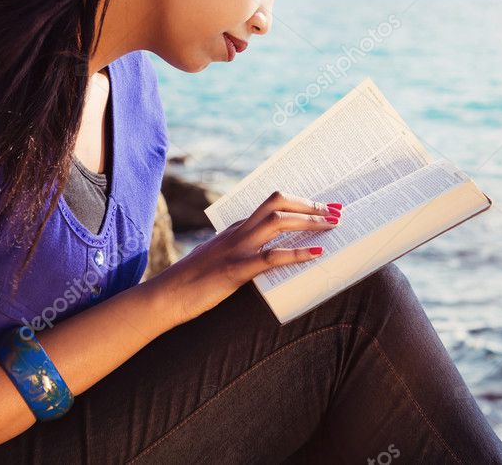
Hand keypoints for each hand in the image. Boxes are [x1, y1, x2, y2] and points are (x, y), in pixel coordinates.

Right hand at [147, 191, 341, 326]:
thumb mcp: (220, 259)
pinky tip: (316, 254)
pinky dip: (296, 253)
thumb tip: (268, 256)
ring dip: (309, 222)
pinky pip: (270, 257)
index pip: (272, 204)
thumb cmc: (192, 283)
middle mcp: (238, 233)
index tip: (325, 207)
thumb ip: (241, 252)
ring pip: (278, 222)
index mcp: (236, 229)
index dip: (301, 203)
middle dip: (311, 206)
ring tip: (332, 226)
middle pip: (278, 204)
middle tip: (336, 212)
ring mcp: (236, 249)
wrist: (164, 298)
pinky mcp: (235, 271)